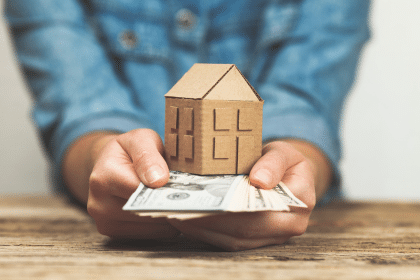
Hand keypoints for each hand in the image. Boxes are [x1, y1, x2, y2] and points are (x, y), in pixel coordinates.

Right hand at [84, 129, 179, 238]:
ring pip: (152, 228)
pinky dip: (162, 224)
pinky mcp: (113, 232)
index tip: (184, 185)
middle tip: (185, 192)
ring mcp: (104, 222)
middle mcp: (98, 204)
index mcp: (103, 178)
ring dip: (168, 215)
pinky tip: (164, 208)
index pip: (141, 192)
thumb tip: (159, 180)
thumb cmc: (129, 150)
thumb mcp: (139, 140)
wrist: (109, 163)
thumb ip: (148, 156)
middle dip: (170, 203)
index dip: (166, 189)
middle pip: (147, 213)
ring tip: (174, 198)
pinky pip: (150, 235)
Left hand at [167, 141, 317, 250]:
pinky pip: (230, 242)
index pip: (264, 208)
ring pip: (235, 240)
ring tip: (179, 214)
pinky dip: (207, 233)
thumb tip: (260, 182)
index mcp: (299, 202)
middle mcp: (289, 226)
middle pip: (246, 229)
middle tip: (183, 208)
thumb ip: (274, 162)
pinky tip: (188, 220)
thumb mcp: (282, 152)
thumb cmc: (281, 161)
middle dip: (212, 220)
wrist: (286, 176)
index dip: (234, 207)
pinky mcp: (256, 241)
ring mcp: (272, 237)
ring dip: (204, 229)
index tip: (207, 197)